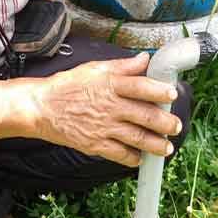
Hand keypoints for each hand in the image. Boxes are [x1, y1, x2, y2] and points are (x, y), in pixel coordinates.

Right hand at [28, 53, 181, 166]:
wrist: (41, 108)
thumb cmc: (67, 86)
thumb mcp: (94, 69)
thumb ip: (123, 66)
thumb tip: (145, 59)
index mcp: (110, 85)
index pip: (141, 86)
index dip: (159, 90)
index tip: (172, 94)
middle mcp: (110, 107)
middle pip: (145, 116)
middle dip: (165, 123)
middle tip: (176, 126)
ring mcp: (103, 128)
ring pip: (137, 138)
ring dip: (155, 144)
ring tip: (167, 148)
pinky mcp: (95, 145)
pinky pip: (119, 154)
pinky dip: (133, 158)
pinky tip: (141, 158)